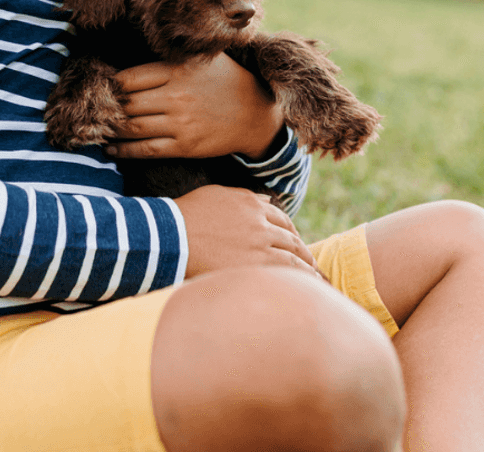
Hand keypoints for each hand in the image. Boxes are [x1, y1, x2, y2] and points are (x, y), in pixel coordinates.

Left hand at [107, 53, 283, 160]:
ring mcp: (180, 123)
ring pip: (132, 128)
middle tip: (92, 112)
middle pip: (127, 104)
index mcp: (177, 70)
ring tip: (97, 130)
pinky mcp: (185, 145)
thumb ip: (174, 52)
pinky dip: (124, 151)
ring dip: (110, 130)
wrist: (256, 115)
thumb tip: (140, 42)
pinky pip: (146, 150)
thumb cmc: (226, 81)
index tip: (101, 89)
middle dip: (106, 109)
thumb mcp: (204, 57)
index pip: (130, 78)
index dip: (110, 84)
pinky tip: (111, 149)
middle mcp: (176, 96)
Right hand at [174, 186, 319, 278]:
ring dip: (306, 269)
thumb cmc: (187, 215)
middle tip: (312, 265)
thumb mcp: (218, 195)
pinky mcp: (251, 266)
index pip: (282, 220)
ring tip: (313, 280)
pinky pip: (282, 274)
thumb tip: (269, 201)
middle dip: (304, 253)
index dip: (292, 233)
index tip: (297, 243)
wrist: (170, 235)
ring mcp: (257, 245)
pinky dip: (296, 280)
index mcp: (252, 204)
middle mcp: (260, 224)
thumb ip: (247, 198)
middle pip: (291, 240)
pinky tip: (302, 288)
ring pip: (291, 258)